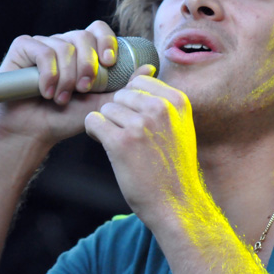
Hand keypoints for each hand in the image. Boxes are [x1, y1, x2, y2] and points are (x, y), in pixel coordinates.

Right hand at [0, 20, 124, 148]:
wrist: (34, 131)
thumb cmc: (68, 118)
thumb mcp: (102, 104)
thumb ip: (124, 88)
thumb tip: (150, 68)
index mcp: (84, 52)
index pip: (99, 30)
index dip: (106, 41)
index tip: (109, 63)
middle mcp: (64, 43)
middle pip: (83, 36)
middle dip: (88, 66)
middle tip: (84, 89)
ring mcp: (43, 44)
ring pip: (64, 46)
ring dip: (67, 77)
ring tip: (62, 98)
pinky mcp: (23, 48)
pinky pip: (42, 51)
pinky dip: (48, 74)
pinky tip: (46, 92)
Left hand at [84, 75, 200, 225]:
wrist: (176, 203)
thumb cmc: (174, 166)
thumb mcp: (180, 126)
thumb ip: (163, 100)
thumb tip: (145, 71)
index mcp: (177, 101)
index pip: (140, 82)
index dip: (132, 100)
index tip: (136, 120)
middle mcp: (160, 108)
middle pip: (121, 94)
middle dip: (119, 113)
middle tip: (128, 136)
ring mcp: (140, 124)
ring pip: (106, 108)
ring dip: (108, 125)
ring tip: (122, 145)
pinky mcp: (120, 142)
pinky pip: (93, 121)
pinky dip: (95, 132)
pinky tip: (107, 145)